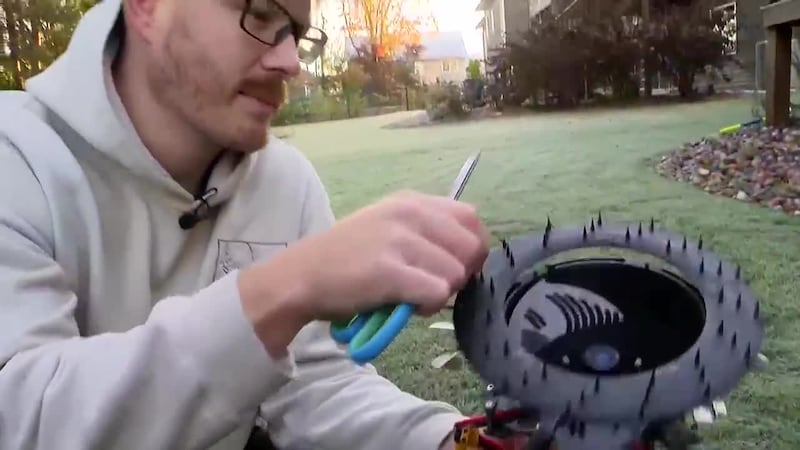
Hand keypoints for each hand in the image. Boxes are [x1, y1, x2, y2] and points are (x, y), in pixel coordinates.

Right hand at [291, 190, 488, 318]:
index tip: (453, 266)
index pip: (471, 218)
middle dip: (460, 274)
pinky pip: (438, 293)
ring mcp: (399, 240)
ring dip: (442, 294)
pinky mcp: (389, 271)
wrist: (300, 276)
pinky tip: (406, 306)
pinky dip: (428, 306)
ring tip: (412, 296)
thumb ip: (426, 230)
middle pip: (471, 248)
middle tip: (431, 285)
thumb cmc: (346, 258)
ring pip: (457, 275)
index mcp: (411, 201)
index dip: (470, 248)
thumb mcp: (387, 226)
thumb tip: (468, 255)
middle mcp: (409, 213)